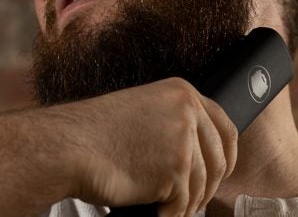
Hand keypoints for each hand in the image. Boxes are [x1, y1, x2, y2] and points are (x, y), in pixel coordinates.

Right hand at [64, 77, 237, 215]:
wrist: (71, 146)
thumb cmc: (95, 132)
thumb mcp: (142, 111)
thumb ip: (173, 122)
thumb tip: (197, 150)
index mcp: (181, 92)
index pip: (225, 128)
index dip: (226, 155)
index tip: (220, 171)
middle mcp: (187, 111)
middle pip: (220, 160)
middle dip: (208, 185)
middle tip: (191, 197)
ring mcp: (183, 140)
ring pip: (203, 186)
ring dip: (186, 202)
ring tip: (166, 205)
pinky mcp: (175, 170)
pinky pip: (184, 203)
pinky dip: (172, 213)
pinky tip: (157, 211)